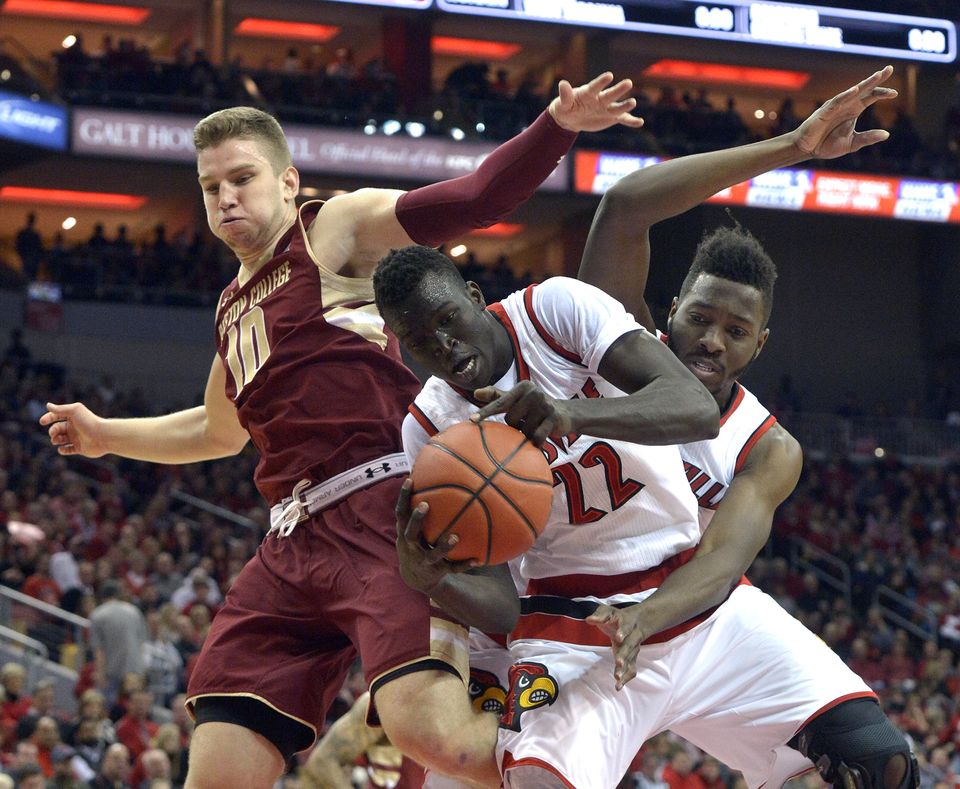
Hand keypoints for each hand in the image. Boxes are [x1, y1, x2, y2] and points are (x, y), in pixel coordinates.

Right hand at [39, 402, 106, 456]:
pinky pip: (67, 450)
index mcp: (73, 417)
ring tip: (57, 440)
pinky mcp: (80, 448)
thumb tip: (47, 405)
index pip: (57, 416)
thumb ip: (60, 409)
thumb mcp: (74, 411)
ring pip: (60, 440)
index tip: (42, 422)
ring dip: (55, 440)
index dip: (48, 418)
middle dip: (52, 431)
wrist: (103, 436)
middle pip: (57, 429)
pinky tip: (62, 449)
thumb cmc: (89, 422)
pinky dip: (62, 450)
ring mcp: (77, 438)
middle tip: (54, 434)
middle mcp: (74, 427)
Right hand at [394, 479, 472, 595]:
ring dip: (444, 547)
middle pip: (410, 533)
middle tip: (425, 505)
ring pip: (433, 555)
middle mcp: (411, 547)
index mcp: (405, 533)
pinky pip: (452, 568)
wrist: (415, 577)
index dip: (403, 497)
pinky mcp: (437, 571)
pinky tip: (479, 559)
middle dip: (417, 520)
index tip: (410, 480)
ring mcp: (424, 560)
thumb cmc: (416, 543)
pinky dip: (465, 564)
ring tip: (455, 537)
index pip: (401, 513)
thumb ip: (417, 509)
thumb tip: (431, 476)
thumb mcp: (412, 528)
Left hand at [470, 381, 572, 445]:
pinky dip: (535, 442)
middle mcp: (534, 392)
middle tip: (527, 421)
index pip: (500, 402)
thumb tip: (476, 392)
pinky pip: (536, 437)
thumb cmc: (534, 407)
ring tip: (535, 427)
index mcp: (522, 387)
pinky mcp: (553, 418)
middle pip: (510, 420)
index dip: (485, 412)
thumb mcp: (517, 399)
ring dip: (526, 434)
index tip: (472, 420)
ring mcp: (545, 405)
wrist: (566, 414)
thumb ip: (497, 396)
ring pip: (523, 430)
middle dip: (515, 425)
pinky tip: (539, 441)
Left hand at [548, 72, 644, 132]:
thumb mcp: (562, 104)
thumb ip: (565, 96)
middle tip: (628, 83)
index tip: (609, 76)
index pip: (595, 86)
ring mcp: (607, 108)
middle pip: (610, 94)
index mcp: (588, 93)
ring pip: (618, 107)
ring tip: (633, 102)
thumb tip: (562, 84)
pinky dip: (631, 121)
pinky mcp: (611, 117)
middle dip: (619, 89)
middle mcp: (600, 98)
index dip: (601, 82)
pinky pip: (623, 119)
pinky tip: (639, 122)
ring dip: (626, 105)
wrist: (571, 119)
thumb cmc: (565, 108)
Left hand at [586, 603, 648, 689]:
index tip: (619, 637)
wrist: (636, 622)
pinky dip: (626, 678)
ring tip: (617, 678)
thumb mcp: (607, 611)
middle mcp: (633, 637)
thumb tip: (589, 619)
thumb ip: (599, 616)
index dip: (623, 631)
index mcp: (627, 623)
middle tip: (618, 662)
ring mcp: (634, 649)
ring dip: (625, 669)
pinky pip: (632, 669)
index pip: (626, 626)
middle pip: (630, 646)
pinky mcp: (632, 658)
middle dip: (624, 654)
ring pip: (631, 660)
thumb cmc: (617, 617)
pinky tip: (618, 686)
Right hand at [792, 66, 896, 158]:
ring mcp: (835, 107)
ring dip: (865, 84)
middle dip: (876, 79)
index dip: (882, 93)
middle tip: (889, 68)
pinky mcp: (824, 112)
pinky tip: (855, 90)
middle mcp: (846, 105)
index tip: (895, 93)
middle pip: (864, 89)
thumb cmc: (827, 145)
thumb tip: (887, 134)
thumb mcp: (852, 143)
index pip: (871, 97)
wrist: (807, 150)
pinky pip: (836, 102)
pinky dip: (845, 96)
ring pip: (852, 92)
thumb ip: (868, 138)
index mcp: (854, 110)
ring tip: (877, 76)